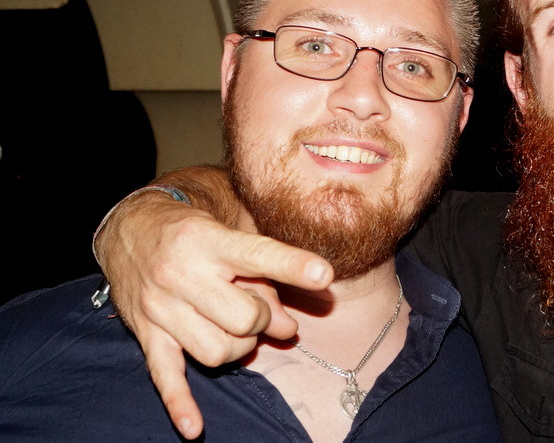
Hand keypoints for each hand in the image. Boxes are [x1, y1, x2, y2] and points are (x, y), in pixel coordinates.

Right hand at [96, 191, 332, 438]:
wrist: (131, 230)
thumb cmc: (195, 233)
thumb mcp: (231, 237)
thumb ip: (267, 278)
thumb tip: (289, 328)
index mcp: (210, 242)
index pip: (258, 255)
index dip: (294, 266)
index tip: (324, 275)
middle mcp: (182, 275)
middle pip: (242, 318)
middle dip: (261, 319)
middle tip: (258, 310)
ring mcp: (161, 308)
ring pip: (214, 351)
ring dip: (237, 349)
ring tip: (237, 331)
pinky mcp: (146, 333)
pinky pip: (164, 375)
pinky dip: (180, 403)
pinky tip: (194, 428)